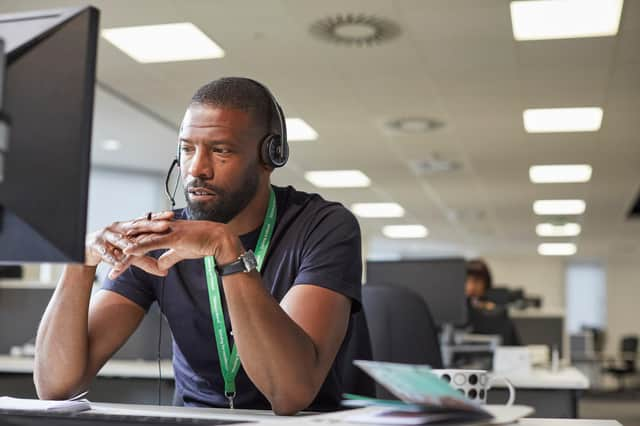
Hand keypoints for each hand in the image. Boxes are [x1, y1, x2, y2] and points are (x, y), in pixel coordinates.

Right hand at [85, 211, 174, 278]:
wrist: (87, 250)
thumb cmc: (112, 249)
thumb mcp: (131, 255)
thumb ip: (147, 262)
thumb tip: (165, 272)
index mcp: (127, 227)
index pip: (145, 220)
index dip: (158, 218)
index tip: (172, 215)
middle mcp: (118, 227)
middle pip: (137, 226)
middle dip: (151, 225)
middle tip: (165, 226)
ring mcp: (106, 235)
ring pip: (120, 239)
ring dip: (130, 243)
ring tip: (141, 246)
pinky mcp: (95, 245)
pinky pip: (105, 252)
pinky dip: (112, 258)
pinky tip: (118, 263)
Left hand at [122, 218, 243, 270]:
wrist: (218, 240)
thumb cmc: (202, 244)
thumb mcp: (181, 252)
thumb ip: (168, 257)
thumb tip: (159, 265)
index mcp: (162, 231)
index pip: (139, 240)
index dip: (127, 250)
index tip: (115, 261)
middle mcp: (161, 228)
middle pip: (135, 240)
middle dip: (120, 253)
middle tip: (107, 264)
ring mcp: (166, 231)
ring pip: (140, 243)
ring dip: (125, 254)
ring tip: (112, 265)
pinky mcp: (173, 236)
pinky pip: (152, 243)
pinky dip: (138, 248)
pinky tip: (127, 253)